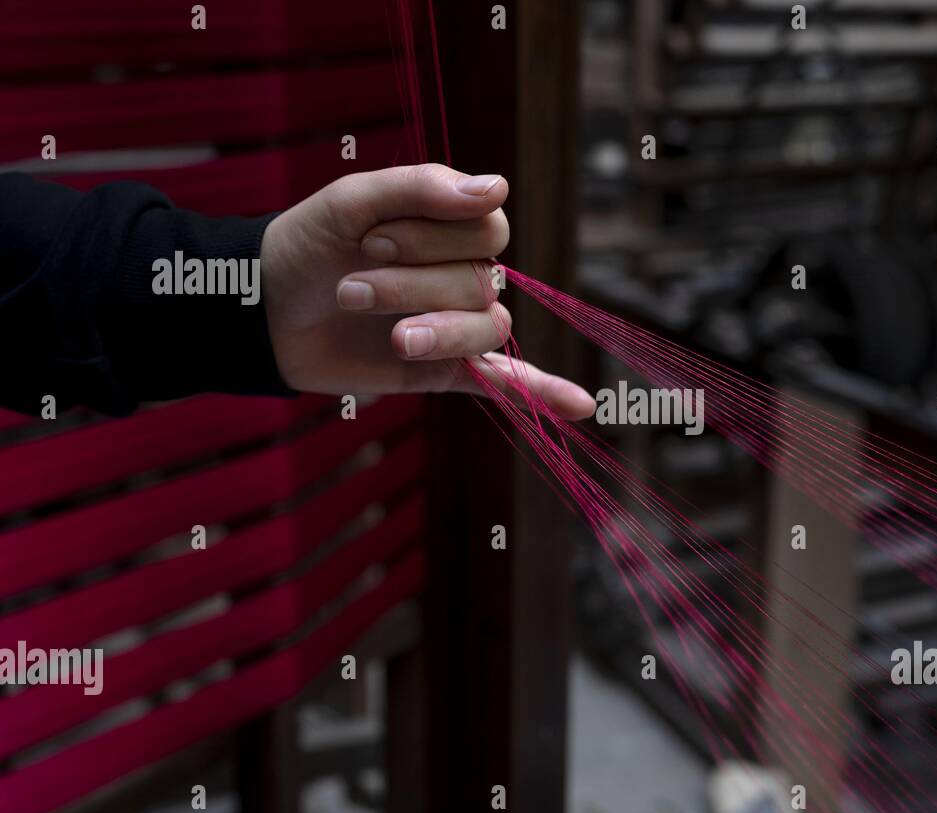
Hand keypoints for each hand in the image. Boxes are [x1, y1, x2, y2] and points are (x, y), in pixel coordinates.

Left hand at [258, 164, 595, 418]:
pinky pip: (508, 383)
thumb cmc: (306, 247)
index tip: (370, 240)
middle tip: (350, 285)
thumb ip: (418, 188)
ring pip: (486, 328)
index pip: (485, 228)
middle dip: (413, 284)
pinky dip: (544, 394)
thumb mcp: (350, 202)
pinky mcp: (447, 373)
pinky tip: (580, 406)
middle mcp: (462, 273)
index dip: (434, 237)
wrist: (261, 313)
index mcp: (448, 226)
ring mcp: (456, 325)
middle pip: (480, 280)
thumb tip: (498, 188)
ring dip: (434, 330)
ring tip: (385, 336)